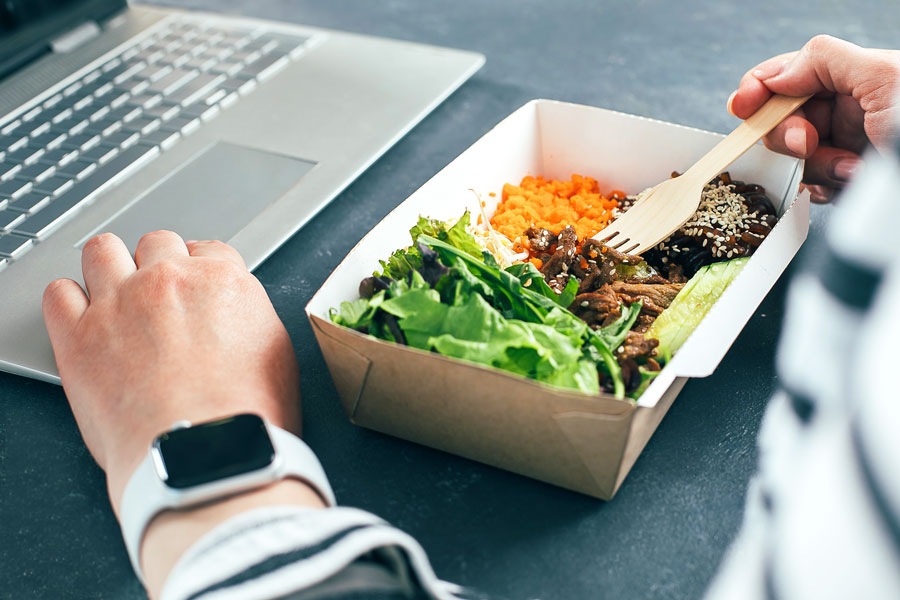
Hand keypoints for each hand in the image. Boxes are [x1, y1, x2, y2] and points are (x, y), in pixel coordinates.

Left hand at [41, 231, 300, 509]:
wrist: (206, 452)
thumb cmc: (247, 415)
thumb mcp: (276, 352)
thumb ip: (249, 316)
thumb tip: (237, 314)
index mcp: (222, 280)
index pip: (207, 249)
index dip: (199, 270)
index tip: (194, 289)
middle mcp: (168, 280)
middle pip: (156, 242)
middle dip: (157, 264)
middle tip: (159, 297)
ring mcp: (119, 303)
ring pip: (102, 251)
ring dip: (109, 267)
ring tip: (114, 296)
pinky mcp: (78, 337)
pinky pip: (58, 293)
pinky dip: (68, 301)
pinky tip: (81, 319)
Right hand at [728, 35, 899, 202]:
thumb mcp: (883, 76)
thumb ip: (824, 61)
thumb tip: (775, 74)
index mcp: (854, 77)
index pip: (787, 75)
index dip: (758, 88)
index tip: (744, 104)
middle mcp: (846, 110)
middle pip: (781, 118)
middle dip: (787, 133)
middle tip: (807, 143)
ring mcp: (844, 147)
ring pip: (794, 157)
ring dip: (816, 165)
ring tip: (851, 168)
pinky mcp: (846, 182)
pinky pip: (809, 186)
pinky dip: (823, 188)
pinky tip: (849, 184)